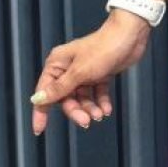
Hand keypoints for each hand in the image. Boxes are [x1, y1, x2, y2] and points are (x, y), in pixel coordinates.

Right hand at [29, 11, 148, 134]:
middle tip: (86, 121)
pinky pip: (96, 93)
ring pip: (81, 98)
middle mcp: (68, 68)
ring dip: (90, 108)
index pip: (44, 92)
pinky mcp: (99, 74)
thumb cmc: (103, 49)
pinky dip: (100, 102)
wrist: (130, 36)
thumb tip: (37, 99)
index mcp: (57, 64)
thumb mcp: (79, 72)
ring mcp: (84, 72)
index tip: (39, 130)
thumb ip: (59, 89)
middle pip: (65, 98)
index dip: (41, 112)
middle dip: (75, 111)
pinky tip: (107, 109)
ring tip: (100, 115)